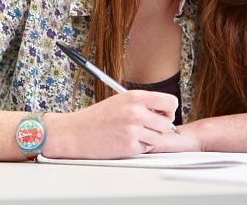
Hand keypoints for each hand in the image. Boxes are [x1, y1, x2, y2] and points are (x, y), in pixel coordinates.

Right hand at [43, 90, 182, 158]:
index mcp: (134, 97)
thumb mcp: (120, 101)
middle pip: (167, 123)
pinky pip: (146, 149)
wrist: (75, 132)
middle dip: (160, 128)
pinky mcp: (130, 146)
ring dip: (149, 139)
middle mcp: (136, 112)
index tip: (162, 114)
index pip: (170, 102)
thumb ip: (142, 104)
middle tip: (146, 128)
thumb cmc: (96, 117)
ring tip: (132, 134)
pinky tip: (124, 141)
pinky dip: (139, 147)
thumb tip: (166, 112)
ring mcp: (133, 130)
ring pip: (159, 138)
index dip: (169, 110)